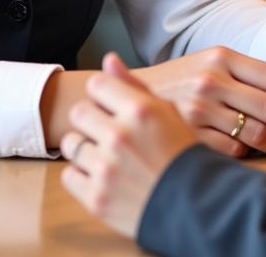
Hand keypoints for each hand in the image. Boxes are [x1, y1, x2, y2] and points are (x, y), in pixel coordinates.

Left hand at [61, 52, 195, 238]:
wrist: (197, 207)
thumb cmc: (183, 155)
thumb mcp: (167, 112)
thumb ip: (134, 85)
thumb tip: (109, 59)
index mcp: (140, 111)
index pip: (97, 84)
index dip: (103, 93)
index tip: (110, 104)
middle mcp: (120, 136)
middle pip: (79, 111)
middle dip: (91, 119)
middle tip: (107, 131)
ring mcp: (107, 169)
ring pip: (70, 143)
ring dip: (84, 147)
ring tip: (106, 155)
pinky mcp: (97, 198)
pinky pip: (68, 175)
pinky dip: (81, 175)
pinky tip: (101, 175)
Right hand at [133, 45, 265, 157]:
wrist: (128, 93)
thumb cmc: (179, 79)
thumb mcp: (209, 62)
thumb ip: (245, 72)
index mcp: (221, 56)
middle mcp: (212, 80)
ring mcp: (200, 108)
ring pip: (257, 134)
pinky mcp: (191, 134)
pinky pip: (235, 151)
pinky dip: (249, 154)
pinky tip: (253, 152)